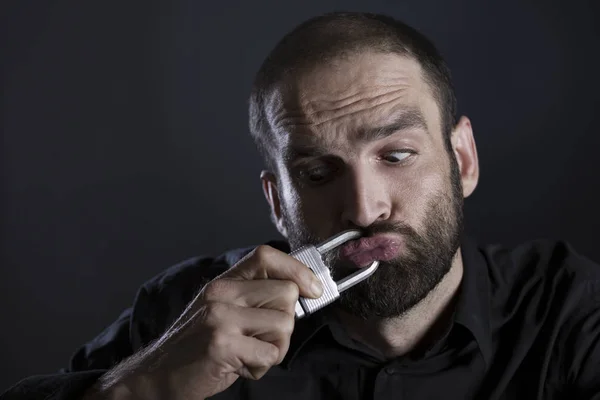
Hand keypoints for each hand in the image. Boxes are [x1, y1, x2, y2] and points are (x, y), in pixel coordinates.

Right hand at [92, 245, 323, 399]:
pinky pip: (271, 354)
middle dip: (286, 321)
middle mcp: (221, 294)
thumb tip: (301, 292)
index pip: (266, 255)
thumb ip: (253, 298)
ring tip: (250, 354)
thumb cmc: (196, 346)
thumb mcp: (220, 311)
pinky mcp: (222, 345)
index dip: (296, 269)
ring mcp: (221, 318)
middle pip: (286, 293)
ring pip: (284, 324)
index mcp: (223, 283)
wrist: (157, 376)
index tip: (312, 288)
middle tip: (263, 338)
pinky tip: (240, 366)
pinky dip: (262, 366)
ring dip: (275, 347)